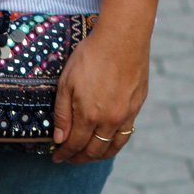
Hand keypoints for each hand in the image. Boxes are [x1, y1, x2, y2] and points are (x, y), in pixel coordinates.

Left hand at [51, 23, 146, 164]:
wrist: (123, 36)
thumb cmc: (92, 55)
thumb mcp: (67, 82)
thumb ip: (62, 114)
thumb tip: (60, 139)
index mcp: (89, 115)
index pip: (74, 145)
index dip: (64, 154)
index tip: (57, 156)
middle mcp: (109, 120)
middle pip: (93, 151)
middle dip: (78, 158)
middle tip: (69, 158)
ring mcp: (125, 115)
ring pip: (112, 147)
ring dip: (98, 156)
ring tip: (88, 155)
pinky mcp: (137, 106)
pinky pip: (126, 134)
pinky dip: (115, 144)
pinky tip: (107, 142)